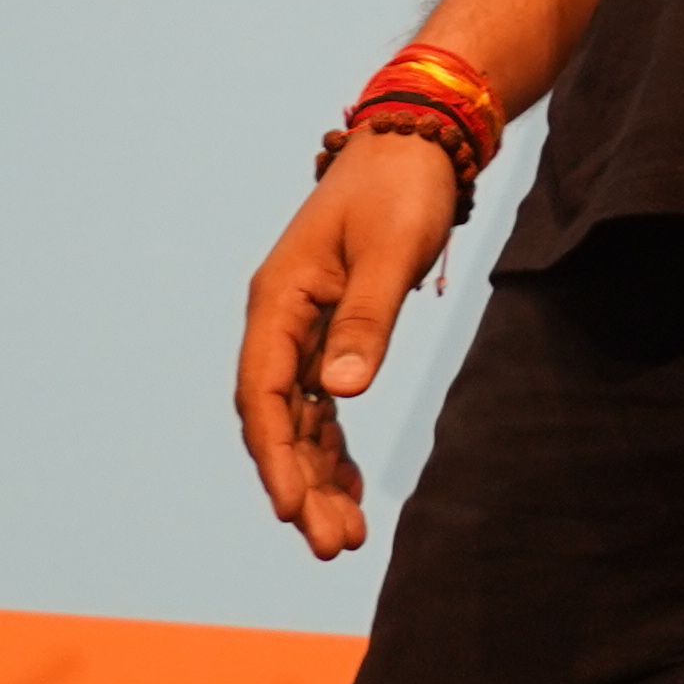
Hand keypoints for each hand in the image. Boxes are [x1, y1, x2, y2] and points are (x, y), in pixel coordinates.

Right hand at [236, 133, 464, 560]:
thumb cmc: (401, 185)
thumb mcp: (391, 249)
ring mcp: (302, 328)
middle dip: (301, 485)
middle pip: (281, 420)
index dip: (277, 458)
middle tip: (332, 545)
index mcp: (278, 302)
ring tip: (344, 536)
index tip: (291, 512)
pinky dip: (335, 446)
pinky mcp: (330, 330)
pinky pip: (323, 403)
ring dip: (318, 476)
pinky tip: (351, 489)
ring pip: (302, 420)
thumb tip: (341, 392)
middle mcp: (279, 321)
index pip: (266, 397)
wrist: (417, 137)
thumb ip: (365, 319)